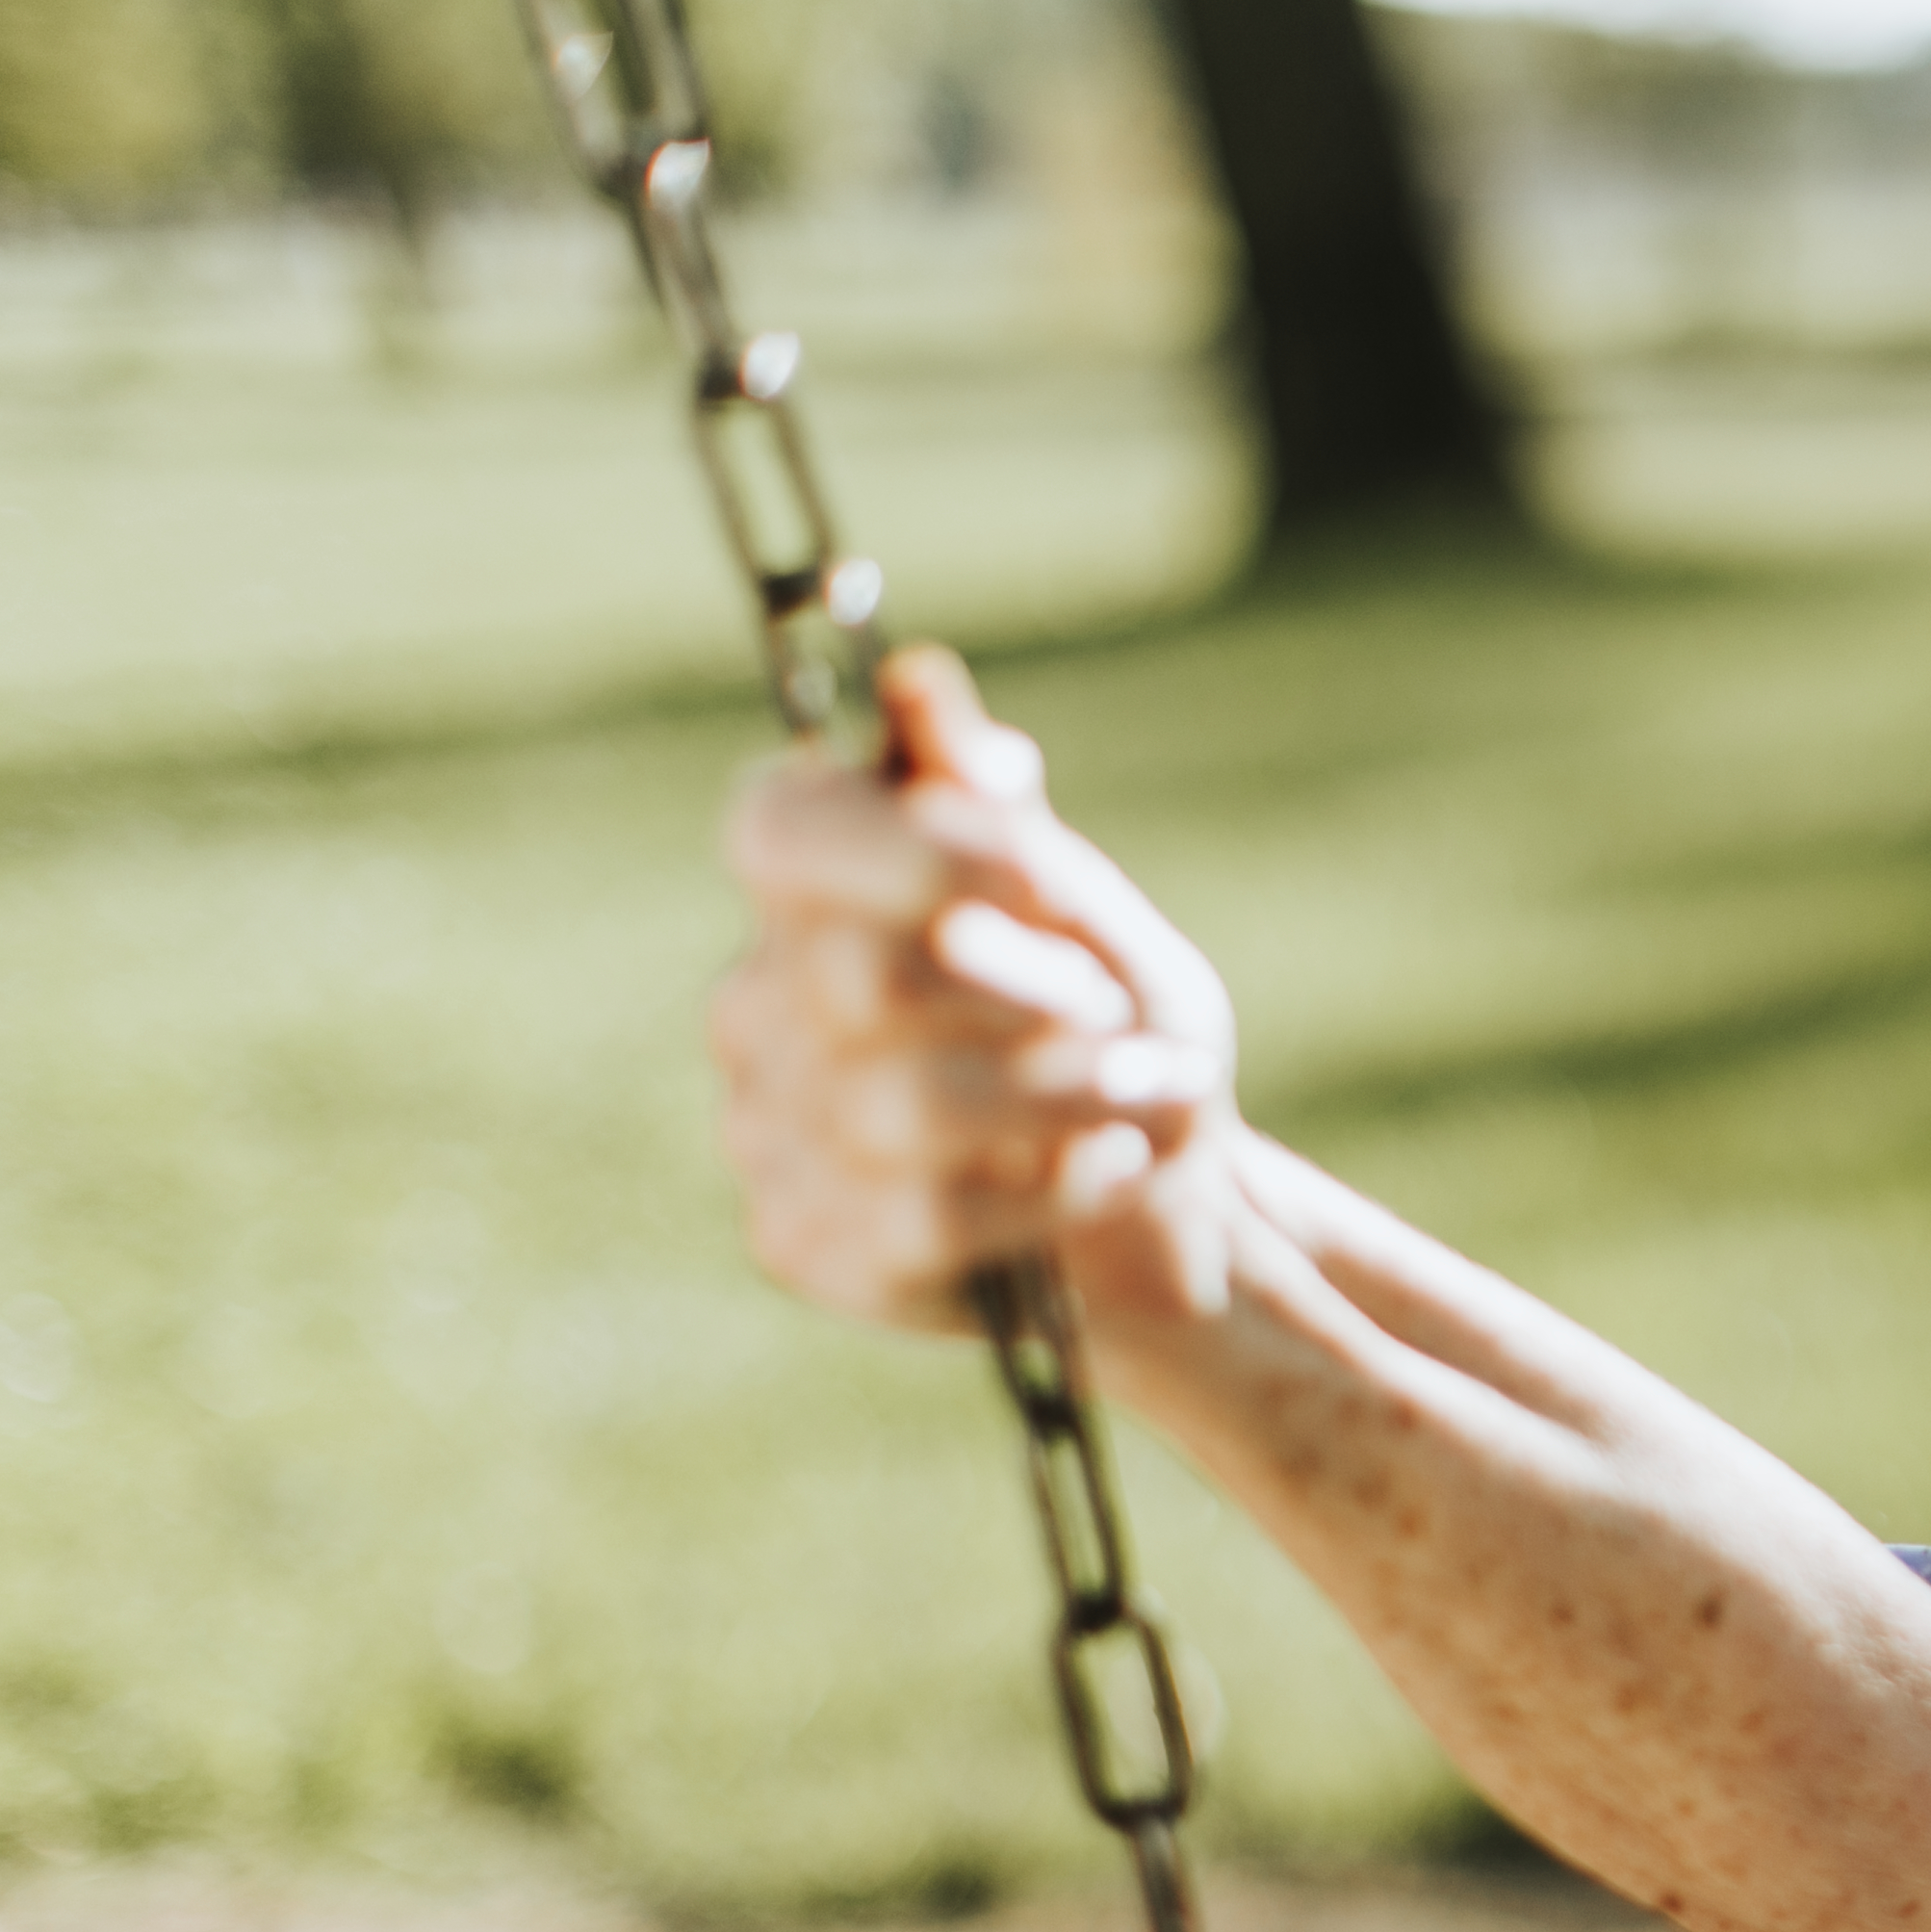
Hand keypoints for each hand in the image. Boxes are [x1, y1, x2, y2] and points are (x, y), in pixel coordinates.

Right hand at [709, 648, 1242, 1334]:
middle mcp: (758, 1005)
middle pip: (862, 976)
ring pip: (901, 1107)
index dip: (908, 846)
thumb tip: (911, 685)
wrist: (1172, 1200)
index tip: (1041, 872)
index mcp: (814, 892)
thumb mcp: (1085, 910)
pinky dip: (1051, 1191)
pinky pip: (921, 1218)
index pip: (778, 827)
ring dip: (1066, 1094)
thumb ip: (995, 814)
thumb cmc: (1118, 1029)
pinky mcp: (806, 1246)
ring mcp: (766, 1130)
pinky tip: (1107, 1169)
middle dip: (1030, 994)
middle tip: (1111, 1009)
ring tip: (1147, 1092)